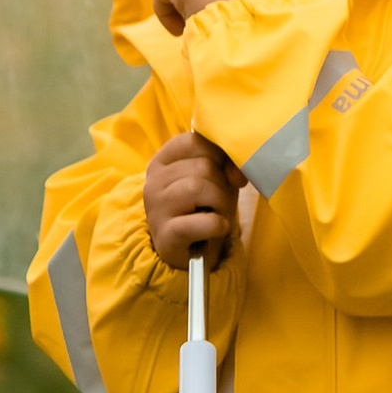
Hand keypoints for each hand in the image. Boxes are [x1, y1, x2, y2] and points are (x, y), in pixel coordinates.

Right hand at [144, 132, 243, 269]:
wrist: (190, 252)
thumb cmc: (202, 208)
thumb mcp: (215, 178)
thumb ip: (226, 163)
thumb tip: (238, 171)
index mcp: (162, 161)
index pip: (194, 140)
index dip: (220, 154)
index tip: (228, 173)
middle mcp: (153, 182)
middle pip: (202, 165)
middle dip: (222, 184)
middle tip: (218, 202)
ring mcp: (156, 209)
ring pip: (199, 188)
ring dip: (220, 204)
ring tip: (216, 215)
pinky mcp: (166, 235)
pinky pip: (204, 222)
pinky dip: (219, 225)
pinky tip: (216, 229)